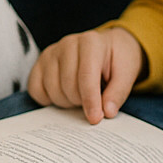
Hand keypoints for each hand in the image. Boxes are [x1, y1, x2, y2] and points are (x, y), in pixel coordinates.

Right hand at [27, 28, 143, 122]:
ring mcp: (51, 52)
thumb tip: (106, 112)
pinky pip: (35, 88)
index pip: (85, 76)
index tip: (95, 119)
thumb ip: (118, 92)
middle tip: (93, 101)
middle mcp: (67, 44)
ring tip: (80, 96)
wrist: (109, 46)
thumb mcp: (127, 73)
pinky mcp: (40, 62)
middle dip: (81, 101)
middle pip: (67, 84)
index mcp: (90, 43)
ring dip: (66, 101)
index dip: (90, 101)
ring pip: (51, 88)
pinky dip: (47, 99)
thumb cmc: (118, 59)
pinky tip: (62, 96)